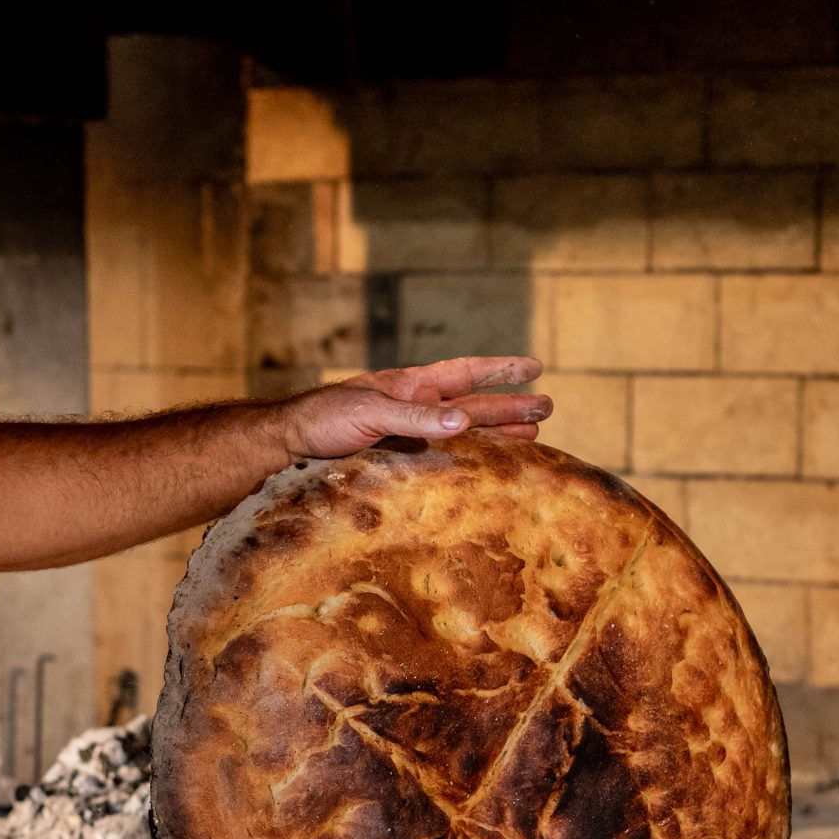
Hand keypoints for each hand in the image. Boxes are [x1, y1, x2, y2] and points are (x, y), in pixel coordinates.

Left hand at [279, 356, 552, 459]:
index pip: (466, 373)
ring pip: (466, 437)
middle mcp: (418, 410)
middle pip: (475, 407)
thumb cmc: (324, 419)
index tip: (533, 366)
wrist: (290, 447)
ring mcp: (412, 439)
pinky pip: (445, 464)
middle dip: (511, 407)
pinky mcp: (402, 466)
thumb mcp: (371, 412)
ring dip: (498, 437)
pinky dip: (470, 466)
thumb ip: (417, 418)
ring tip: (533, 439)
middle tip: (548, 408)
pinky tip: (488, 472)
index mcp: (413, 387)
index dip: (500, 370)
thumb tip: (464, 422)